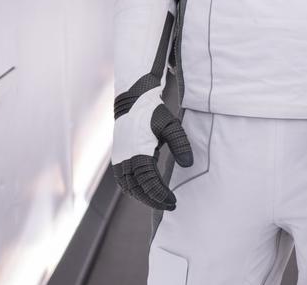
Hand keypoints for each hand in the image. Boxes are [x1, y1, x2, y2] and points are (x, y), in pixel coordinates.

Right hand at [112, 85, 192, 210]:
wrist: (132, 101)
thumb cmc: (153, 112)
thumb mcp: (171, 125)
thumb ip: (180, 144)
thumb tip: (188, 165)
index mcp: (138, 151)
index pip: (149, 182)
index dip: (160, 194)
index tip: (173, 201)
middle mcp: (126, 158)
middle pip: (138, 189)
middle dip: (154, 200)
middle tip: (171, 205)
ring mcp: (120, 159)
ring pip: (129, 187)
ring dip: (143, 197)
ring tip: (160, 201)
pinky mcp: (118, 159)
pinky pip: (124, 181)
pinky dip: (134, 190)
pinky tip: (146, 192)